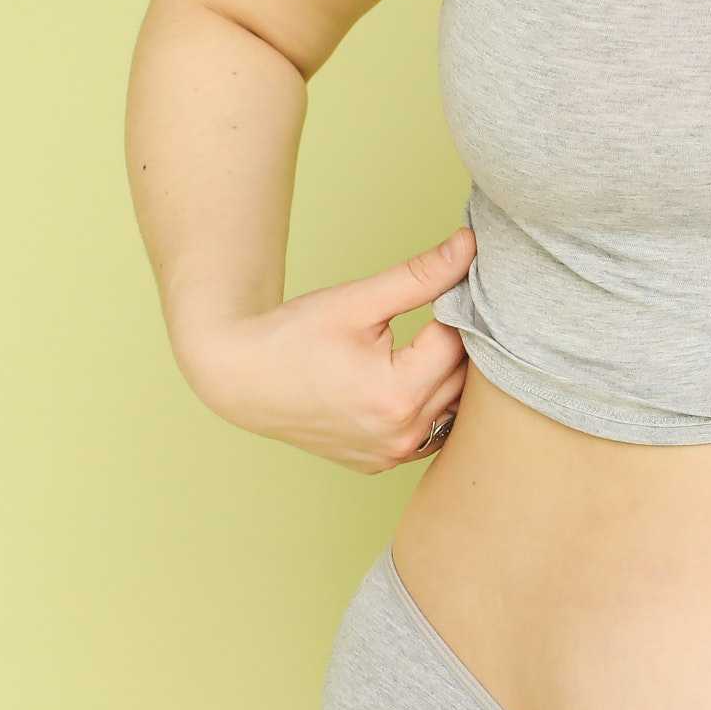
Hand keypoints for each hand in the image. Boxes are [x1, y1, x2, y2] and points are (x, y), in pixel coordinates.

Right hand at [175, 226, 475, 473]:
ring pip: (453, 408)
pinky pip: (429, 431)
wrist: (241, 380)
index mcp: (396, 394)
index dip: (457, 308)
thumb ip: (419, 276)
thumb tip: (469, 247)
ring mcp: (391, 455)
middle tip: (439, 308)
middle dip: (457, 340)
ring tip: (424, 342)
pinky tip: (410, 378)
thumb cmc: (291, 338)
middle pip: (461, 378)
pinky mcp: (381, 462)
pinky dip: (430, 405)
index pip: (458, 341)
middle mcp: (400, 435)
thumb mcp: (355, 301)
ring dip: (448, 375)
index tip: (446, 286)